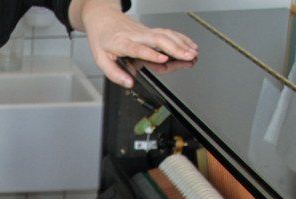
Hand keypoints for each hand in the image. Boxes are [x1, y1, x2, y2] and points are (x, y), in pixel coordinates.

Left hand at [79, 0, 197, 87]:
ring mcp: (144, 32)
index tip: (163, 59)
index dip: (151, 54)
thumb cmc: (102, 39)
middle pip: (158, 40)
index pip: (138, 49)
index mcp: (121, 43)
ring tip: (194, 53)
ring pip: (165, 35)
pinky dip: (181, 38)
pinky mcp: (150, 30)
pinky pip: (167, 33)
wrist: (103, 18)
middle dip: (175, 48)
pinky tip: (190, 44)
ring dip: (182, 43)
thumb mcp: (101, 60)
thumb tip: (129, 83)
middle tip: (189, 57)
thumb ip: (114, 74)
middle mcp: (135, 36)